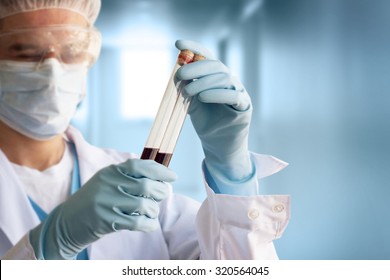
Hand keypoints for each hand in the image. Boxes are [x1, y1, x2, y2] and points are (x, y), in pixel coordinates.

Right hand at [29, 159, 175, 258]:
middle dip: (161, 192)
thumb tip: (159, 175)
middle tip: (161, 196)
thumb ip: (129, 176)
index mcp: (110, 171)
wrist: (67, 222)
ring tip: (150, 212)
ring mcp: (107, 203)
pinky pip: (138, 222)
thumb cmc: (94, 200)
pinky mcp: (107, 221)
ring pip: (145, 205)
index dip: (160, 170)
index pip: (140, 166)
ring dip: (154, 210)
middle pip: (147, 186)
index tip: (172, 176)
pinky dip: (149, 224)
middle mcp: (109, 184)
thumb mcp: (107, 181)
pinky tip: (148, 224)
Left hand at [175, 40, 255, 194]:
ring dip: (203, 83)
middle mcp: (229, 81)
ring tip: (188, 92)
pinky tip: (203, 97)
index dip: (194, 48)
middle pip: (216, 65)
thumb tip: (177, 72)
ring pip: (225, 78)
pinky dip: (217, 94)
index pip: (207, 57)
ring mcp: (239, 92)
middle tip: (179, 76)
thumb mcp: (192, 102)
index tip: (178, 44)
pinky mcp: (245, 107)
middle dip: (195, 68)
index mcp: (216, 77)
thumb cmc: (207, 123)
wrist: (219, 146)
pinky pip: (234, 96)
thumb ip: (187, 87)